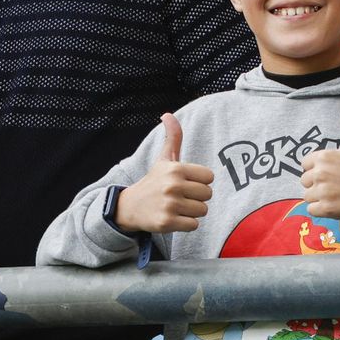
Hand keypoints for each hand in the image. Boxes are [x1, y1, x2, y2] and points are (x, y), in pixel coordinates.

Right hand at [113, 113, 214, 233]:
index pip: (209, 177)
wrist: (130, 207)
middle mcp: (172, 185)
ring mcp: (169, 205)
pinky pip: (193, 225)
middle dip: (197, 198)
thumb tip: (168, 114)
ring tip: (176, 207)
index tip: (185, 183)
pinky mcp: (167, 223)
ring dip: (192, 212)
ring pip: (202, 211)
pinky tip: (173, 218)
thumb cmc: (153, 181)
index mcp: (175, 168)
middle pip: (208, 195)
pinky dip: (186, 224)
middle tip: (180, 197)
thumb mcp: (163, 159)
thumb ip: (172, 137)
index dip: (199, 182)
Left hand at [299, 99, 339, 219]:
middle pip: (305, 181)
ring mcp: (323, 192)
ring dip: (320, 197)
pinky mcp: (327, 209)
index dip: (318, 169)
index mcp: (324, 156)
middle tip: (338, 184)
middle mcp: (321, 173)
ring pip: (308, 196)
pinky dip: (322, 210)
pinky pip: (312, 210)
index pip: (306, 164)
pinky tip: (336, 204)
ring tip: (339, 194)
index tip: (334, 172)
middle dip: (318, 183)